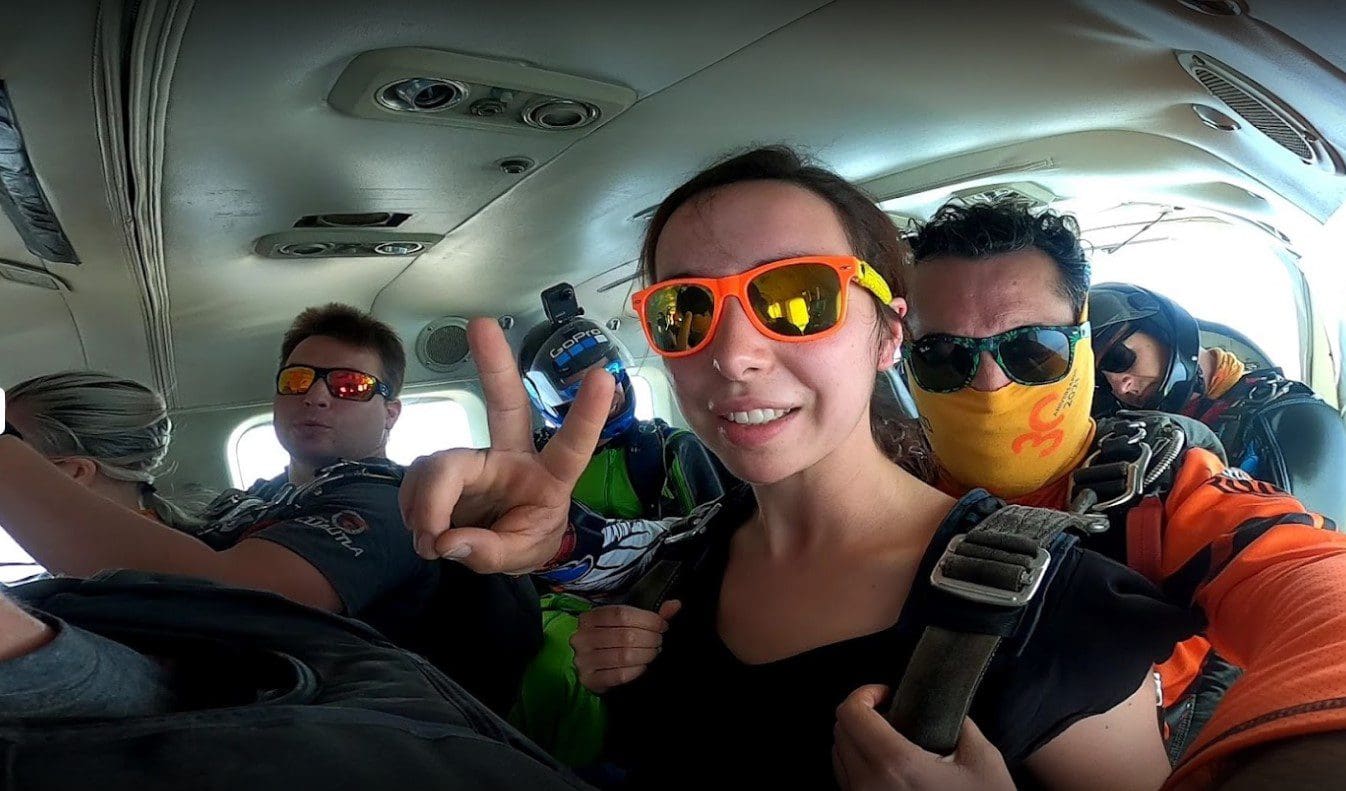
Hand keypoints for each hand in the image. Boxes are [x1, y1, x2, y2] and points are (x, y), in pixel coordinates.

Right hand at [399, 318, 614, 573]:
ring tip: (429, 540)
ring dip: (427, 503)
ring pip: (442, 464)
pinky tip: (422, 528)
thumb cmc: (524, 538)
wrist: (499, 549)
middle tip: (481, 324)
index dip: (588, 414)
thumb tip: (446, 540)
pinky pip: (418, 479)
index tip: (604, 376)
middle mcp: (513, 457)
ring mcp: (477, 459)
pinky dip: (413, 508)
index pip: (573, 445)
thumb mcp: (520, 556)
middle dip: (495, 364)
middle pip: (506, 405)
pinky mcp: (446, 469)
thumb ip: (487, 551)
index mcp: (549, 477)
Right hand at [571, 600, 680, 693]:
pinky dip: (637, 670)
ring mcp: (583, 660)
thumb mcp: (629, 623)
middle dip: (650, 639)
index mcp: (590, 617)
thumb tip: (676, 604)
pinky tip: (643, 666)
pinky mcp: (589, 680)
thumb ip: (652, 615)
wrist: (596, 668)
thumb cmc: (614, 640)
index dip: (648, 619)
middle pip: (625, 635)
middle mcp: (582, 637)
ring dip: (646, 654)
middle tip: (659, 642)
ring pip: (624, 656)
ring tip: (653, 653)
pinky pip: (620, 675)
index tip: (663, 626)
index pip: (622, 614)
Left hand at [833, 685, 1013, 790]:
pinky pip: (847, 781)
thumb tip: (943, 707)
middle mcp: (869, 785)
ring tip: (891, 741)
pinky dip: (860, 765)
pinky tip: (889, 768)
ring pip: (839, 756)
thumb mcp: (982, 760)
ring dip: (858, 740)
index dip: (865, 694)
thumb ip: (958, 724)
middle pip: (840, 731)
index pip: (850, 713)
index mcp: (895, 764)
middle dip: (862, 714)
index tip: (888, 695)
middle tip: (892, 713)